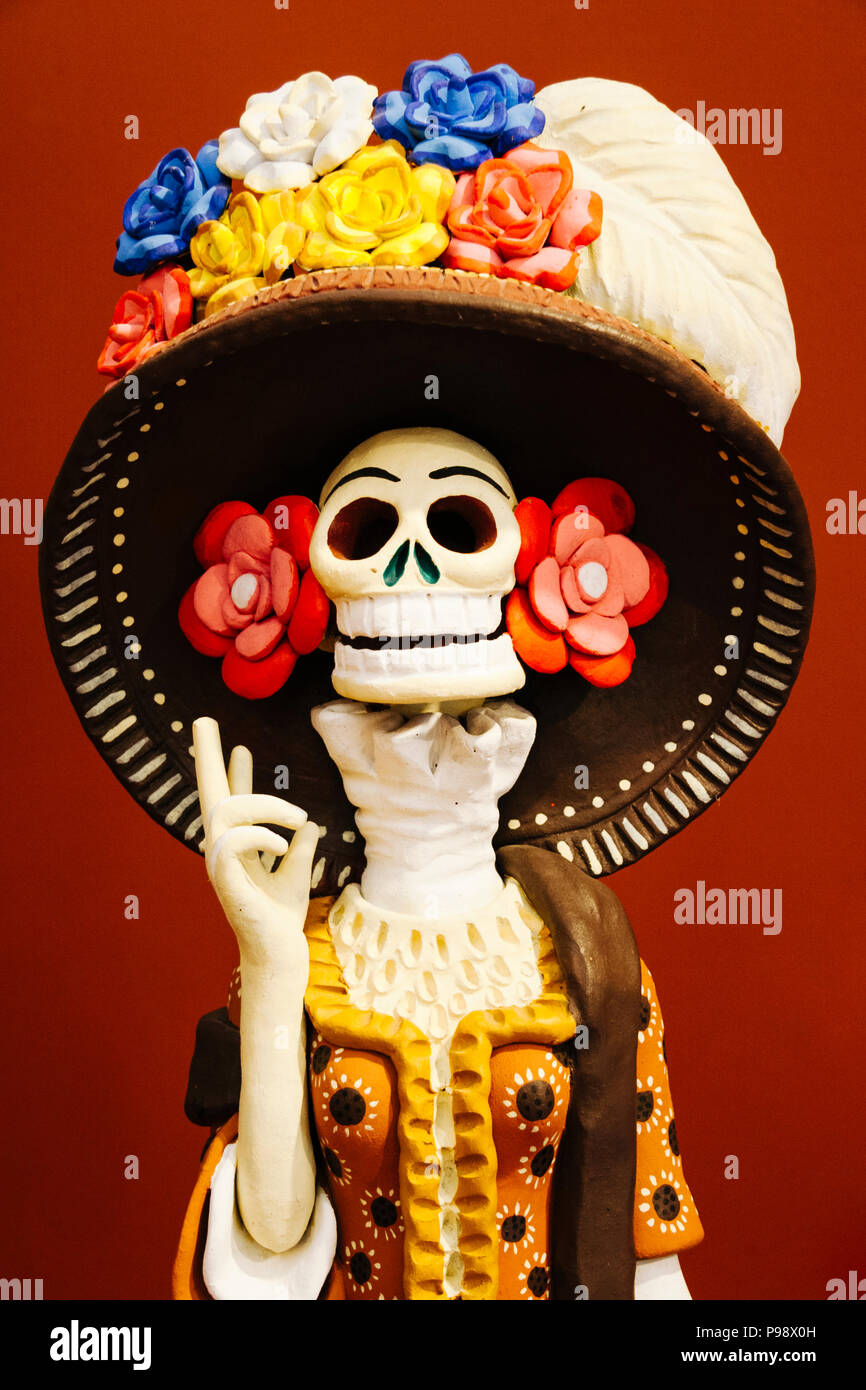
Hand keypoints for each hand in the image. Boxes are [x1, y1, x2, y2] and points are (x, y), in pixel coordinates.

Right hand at [193, 716, 318, 969]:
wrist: (278, 952)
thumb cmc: (281, 918)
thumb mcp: (297, 873)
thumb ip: (300, 848)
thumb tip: (310, 824)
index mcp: (238, 846)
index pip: (231, 802)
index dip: (233, 773)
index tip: (235, 746)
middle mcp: (223, 849)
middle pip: (211, 794)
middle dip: (208, 756)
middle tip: (204, 719)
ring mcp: (219, 861)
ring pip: (228, 808)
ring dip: (267, 805)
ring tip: (298, 817)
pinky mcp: (223, 876)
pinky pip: (235, 838)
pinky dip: (263, 835)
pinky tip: (285, 844)